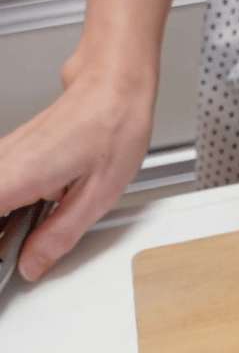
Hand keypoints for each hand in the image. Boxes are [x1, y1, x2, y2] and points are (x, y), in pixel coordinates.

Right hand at [0, 65, 154, 280]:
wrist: (114, 87)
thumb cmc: (114, 129)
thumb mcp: (97, 197)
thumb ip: (59, 235)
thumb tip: (32, 266)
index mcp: (18, 177)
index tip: (6, 258)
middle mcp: (2, 162)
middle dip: (2, 235)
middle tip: (22, 251)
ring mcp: (3, 155)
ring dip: (6, 222)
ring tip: (34, 231)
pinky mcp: (11, 152)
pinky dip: (11, 205)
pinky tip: (39, 209)